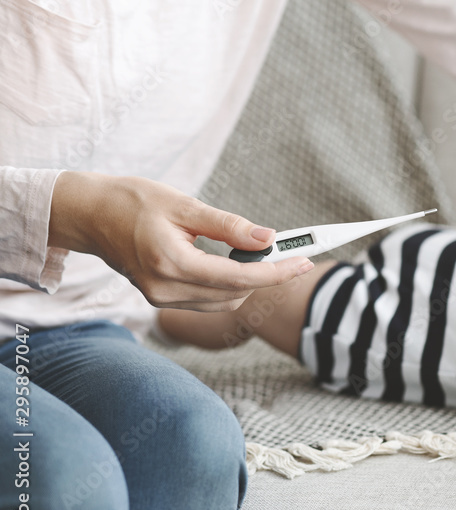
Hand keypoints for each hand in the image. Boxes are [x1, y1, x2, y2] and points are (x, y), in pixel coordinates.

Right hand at [49, 171, 313, 311]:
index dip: (277, 272)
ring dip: (249, 282)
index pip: (238, 278)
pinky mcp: (161, 298)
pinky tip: (235, 263)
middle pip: (235, 294)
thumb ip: (228, 225)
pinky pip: (207, 299)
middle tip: (290, 252)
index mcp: (171, 263)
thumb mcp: (184, 204)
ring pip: (224, 301)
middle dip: (267, 276)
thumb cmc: (132, 201)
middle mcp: (166, 289)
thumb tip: (269, 237)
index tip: (305, 261)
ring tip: (261, 255)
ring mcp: (161, 298)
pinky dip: (228, 285)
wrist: (88, 214)